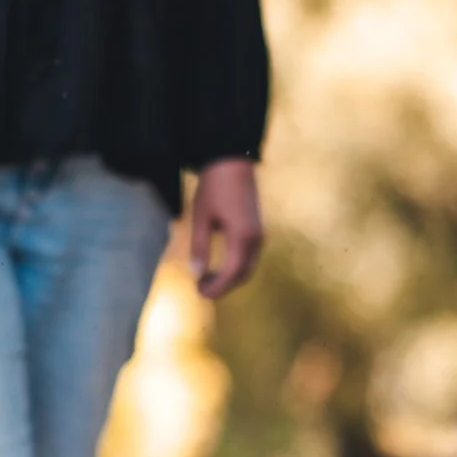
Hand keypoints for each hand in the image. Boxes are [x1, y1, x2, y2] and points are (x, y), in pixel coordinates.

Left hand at [189, 157, 262, 300]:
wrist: (232, 163)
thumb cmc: (214, 188)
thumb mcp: (201, 217)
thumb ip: (200, 246)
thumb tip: (196, 273)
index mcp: (242, 236)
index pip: (232, 273)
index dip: (217, 287)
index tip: (199, 293)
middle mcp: (256, 239)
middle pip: (243, 274)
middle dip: (223, 287)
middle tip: (200, 289)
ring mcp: (260, 234)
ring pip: (248, 267)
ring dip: (229, 278)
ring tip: (205, 279)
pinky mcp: (258, 230)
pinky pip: (249, 258)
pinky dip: (236, 268)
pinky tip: (218, 267)